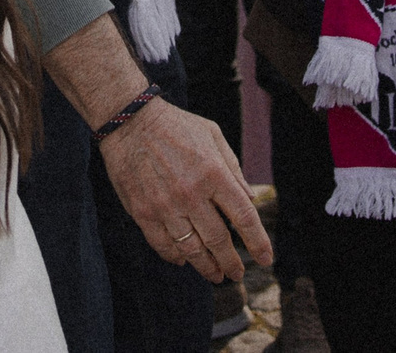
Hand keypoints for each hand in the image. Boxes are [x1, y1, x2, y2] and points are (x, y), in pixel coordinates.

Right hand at [97, 95, 271, 281]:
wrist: (129, 120)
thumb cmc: (176, 126)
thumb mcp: (213, 135)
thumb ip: (233, 168)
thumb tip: (250, 199)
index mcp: (214, 173)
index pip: (243, 217)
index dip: (258, 242)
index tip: (266, 258)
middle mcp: (191, 193)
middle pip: (218, 240)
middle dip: (231, 263)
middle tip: (237, 274)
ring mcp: (165, 205)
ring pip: (191, 249)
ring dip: (206, 267)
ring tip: (214, 275)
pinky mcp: (143, 212)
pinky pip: (162, 245)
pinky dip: (175, 257)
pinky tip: (183, 260)